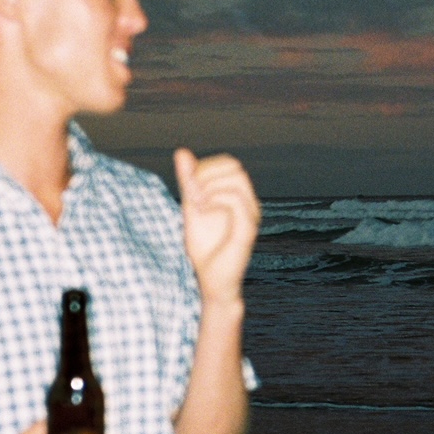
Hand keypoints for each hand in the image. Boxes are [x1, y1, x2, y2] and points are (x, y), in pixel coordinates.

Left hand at [173, 148, 259, 302]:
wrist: (209, 282)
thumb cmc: (203, 248)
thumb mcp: (191, 208)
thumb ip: (189, 182)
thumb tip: (182, 151)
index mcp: (239, 197)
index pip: (229, 163)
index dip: (206, 167)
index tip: (189, 186)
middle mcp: (249, 204)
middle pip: (234, 167)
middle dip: (206, 173)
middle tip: (191, 194)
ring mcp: (251, 216)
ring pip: (237, 179)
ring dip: (210, 186)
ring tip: (196, 204)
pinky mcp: (248, 229)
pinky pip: (236, 199)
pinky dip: (215, 199)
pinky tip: (202, 211)